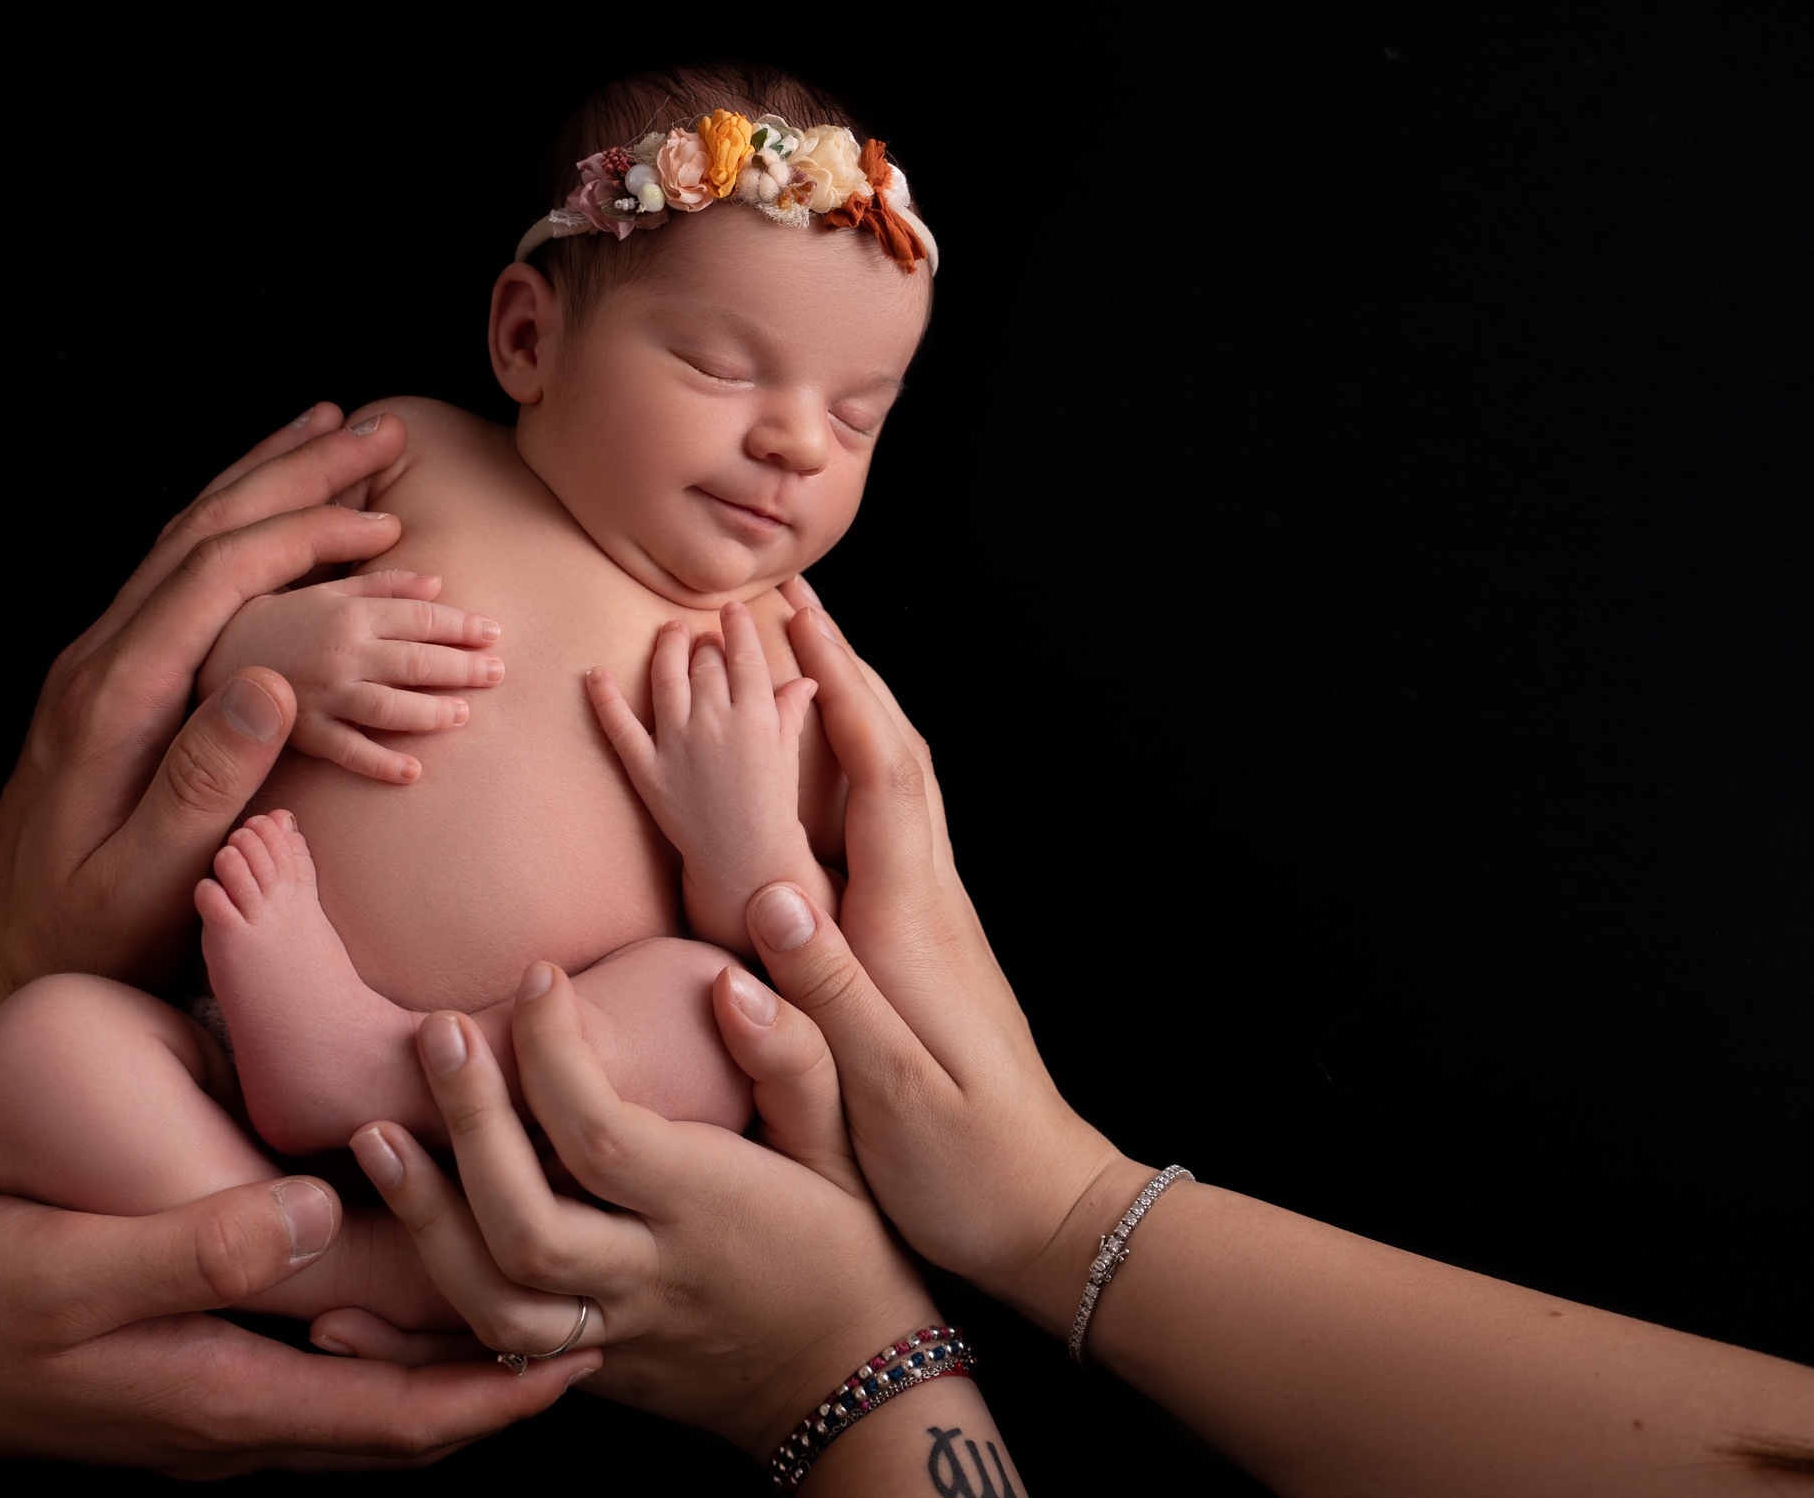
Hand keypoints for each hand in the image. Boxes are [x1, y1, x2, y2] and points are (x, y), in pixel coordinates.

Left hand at [0, 403, 420, 998]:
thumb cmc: (81, 936)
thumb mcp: (146, 881)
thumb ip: (204, 782)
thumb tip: (273, 682)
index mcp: (113, 699)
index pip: (213, 579)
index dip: (300, 538)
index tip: (381, 522)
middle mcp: (99, 659)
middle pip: (200, 532)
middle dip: (293, 474)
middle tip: (379, 430)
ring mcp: (99, 661)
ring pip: (185, 537)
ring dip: (262, 479)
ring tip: (331, 430)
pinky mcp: (110, 676)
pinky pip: (178, 572)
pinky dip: (234, 522)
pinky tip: (268, 507)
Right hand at [0, 1180, 599, 1493]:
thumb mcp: (66, 1265)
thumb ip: (191, 1246)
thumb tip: (312, 1215)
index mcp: (220, 1399)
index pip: (397, 1420)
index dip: (500, 1393)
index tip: (587, 1348)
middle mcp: (226, 1418)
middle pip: (397, 1421)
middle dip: (494, 1378)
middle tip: (579, 1309)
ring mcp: (200, 1403)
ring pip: (357, 1398)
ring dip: (436, 1357)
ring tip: (505, 1283)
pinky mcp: (174, 1372)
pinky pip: (306, 1371)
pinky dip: (368, 1337)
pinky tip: (379, 1270)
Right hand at [197, 570, 504, 783]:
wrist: (209, 654)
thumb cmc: (278, 617)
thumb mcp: (327, 589)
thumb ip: (383, 585)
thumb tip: (438, 582)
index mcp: (349, 611)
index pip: (419, 617)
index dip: (461, 624)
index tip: (494, 632)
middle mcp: (341, 652)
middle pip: (416, 662)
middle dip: (463, 667)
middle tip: (499, 673)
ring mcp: (323, 694)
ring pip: (390, 707)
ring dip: (432, 712)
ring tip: (464, 715)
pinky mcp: (303, 732)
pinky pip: (348, 752)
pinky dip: (382, 763)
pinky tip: (414, 772)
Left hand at [329, 959, 962, 1466]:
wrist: (852, 1386)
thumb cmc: (850, 1243)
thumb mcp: (849, 1145)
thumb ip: (797, 1059)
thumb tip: (732, 981)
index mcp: (708, 1210)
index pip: (606, 1137)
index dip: (555, 1057)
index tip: (537, 978)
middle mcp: (650, 1279)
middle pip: (530, 1226)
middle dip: (468, 1130)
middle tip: (433, 1033)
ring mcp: (610, 1334)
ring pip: (495, 1306)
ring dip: (424, 1224)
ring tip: (375, 1136)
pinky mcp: (583, 1369)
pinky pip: (480, 1372)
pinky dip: (406, 1347)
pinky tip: (339, 1310)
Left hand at [586, 600, 830, 948]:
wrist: (745, 860)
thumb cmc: (773, 807)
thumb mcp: (788, 755)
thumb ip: (791, 711)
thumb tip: (805, 677)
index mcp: (757, 716)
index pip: (744, 654)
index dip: (736, 626)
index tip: (731, 609)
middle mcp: (716, 723)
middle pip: (705, 662)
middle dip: (704, 641)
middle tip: (701, 633)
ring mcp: (678, 744)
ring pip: (667, 678)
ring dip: (665, 648)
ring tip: (668, 633)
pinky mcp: (648, 770)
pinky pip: (620, 726)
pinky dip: (603, 697)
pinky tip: (594, 673)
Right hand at [748, 602, 1121, 1322]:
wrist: (1047, 1210)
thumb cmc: (962, 1162)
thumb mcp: (881, 1088)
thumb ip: (823, 992)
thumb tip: (766, 897)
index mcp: (912, 922)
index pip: (881, 774)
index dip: (838, 688)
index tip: (794, 619)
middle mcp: (930, 903)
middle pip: (898, 755)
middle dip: (847, 670)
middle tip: (795, 602)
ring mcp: (935, 923)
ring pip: (901, 785)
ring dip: (859, 709)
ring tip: (808, 657)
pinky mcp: (929, 951)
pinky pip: (890, 829)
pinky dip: (858, 770)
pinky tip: (829, 775)